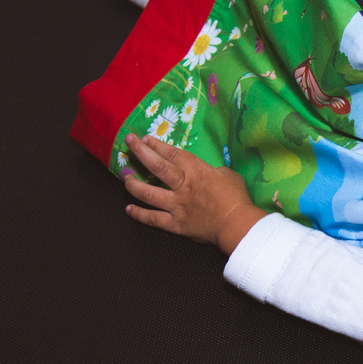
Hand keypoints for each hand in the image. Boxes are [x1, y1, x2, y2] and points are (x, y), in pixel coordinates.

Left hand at [123, 133, 266, 255]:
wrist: (237, 224)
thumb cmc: (236, 198)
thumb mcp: (229, 175)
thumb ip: (215, 171)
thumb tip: (210, 172)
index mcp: (196, 171)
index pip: (172, 154)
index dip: (157, 145)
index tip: (145, 139)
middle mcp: (182, 186)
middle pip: (156, 166)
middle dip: (140, 152)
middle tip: (128, 142)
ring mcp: (176, 205)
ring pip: (148, 193)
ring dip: (133, 184)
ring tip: (126, 178)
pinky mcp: (176, 224)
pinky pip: (153, 219)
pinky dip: (139, 214)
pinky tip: (129, 209)